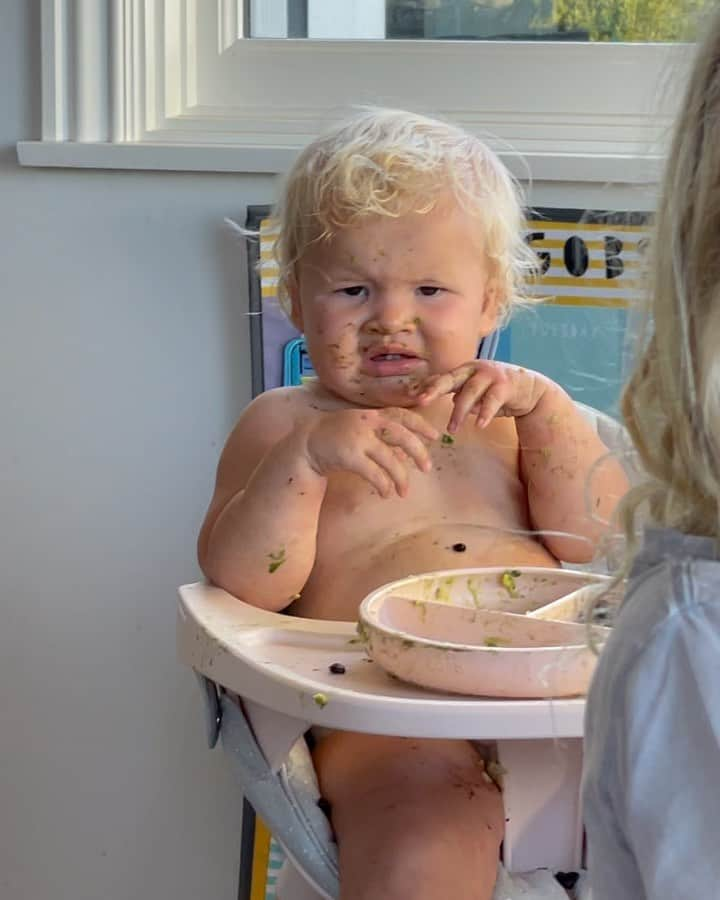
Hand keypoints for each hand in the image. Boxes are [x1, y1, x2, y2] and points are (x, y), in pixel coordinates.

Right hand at [303, 408, 438, 497]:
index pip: (402, 415)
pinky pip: (374, 473)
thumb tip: (407, 455)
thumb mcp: (361, 427)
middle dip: (418, 452)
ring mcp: (358, 439)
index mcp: (372, 414)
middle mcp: (368, 422)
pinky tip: (386, 493)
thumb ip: (382, 435)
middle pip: (402, 436)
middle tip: (427, 468)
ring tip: (404, 492)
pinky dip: (383, 485)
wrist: (307, 443)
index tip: (435, 436)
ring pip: (390, 459)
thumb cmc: (338, 437)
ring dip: (401, 478)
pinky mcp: (350, 456)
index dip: (421, 425)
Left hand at [414, 361, 544, 432]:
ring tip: (451, 429)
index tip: (412, 396)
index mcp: (464, 371)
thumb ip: (458, 395)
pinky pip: (492, 400)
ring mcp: (491, 375)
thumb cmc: (496, 392)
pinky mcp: (506, 385)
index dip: (427, 387)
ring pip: (470, 391)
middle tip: (421, 401)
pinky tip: (479, 425)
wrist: (530, 389)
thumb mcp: (475, 393)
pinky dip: (485, 413)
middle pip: (451, 378)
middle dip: (435, 389)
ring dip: (460, 411)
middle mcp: (475, 369)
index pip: (441, 378)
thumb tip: (438, 399)